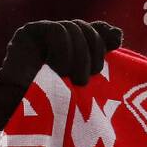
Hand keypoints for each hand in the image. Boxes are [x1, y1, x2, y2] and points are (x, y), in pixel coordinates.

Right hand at [0, 19, 122, 129]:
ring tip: (75, 80)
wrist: (28, 118)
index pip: (95, 30)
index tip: (116, 46)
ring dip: (79, 56)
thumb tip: (117, 33)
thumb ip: (100, 56)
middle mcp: (60, 39)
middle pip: (86, 29)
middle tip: (88, 79)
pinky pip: (57, 30)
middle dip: (94, 51)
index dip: (104, 37)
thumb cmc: (62, 106)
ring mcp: (43, 34)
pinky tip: (58, 69)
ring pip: (73, 28)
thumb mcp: (88, 81)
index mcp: (75, 47)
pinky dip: (63, 50)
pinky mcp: (29, 33)